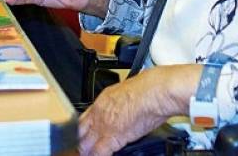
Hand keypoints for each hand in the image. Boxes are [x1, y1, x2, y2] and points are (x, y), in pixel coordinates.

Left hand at [78, 65, 201, 155]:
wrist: (156, 91)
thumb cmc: (149, 88)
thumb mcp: (127, 92)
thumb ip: (119, 104)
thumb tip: (121, 110)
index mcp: (103, 101)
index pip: (82, 119)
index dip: (81, 131)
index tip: (83, 137)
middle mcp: (100, 113)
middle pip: (81, 133)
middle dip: (81, 143)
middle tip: (83, 149)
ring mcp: (105, 126)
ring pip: (86, 145)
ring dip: (87, 152)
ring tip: (90, 155)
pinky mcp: (114, 137)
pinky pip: (99, 153)